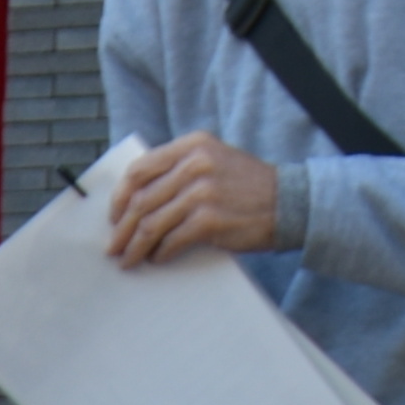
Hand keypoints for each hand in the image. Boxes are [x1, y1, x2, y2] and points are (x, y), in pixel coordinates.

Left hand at [106, 133, 287, 266]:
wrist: (291, 203)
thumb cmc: (248, 187)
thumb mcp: (214, 160)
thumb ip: (179, 169)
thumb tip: (135, 200)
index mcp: (192, 145)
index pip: (140, 169)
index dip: (120, 196)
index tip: (114, 215)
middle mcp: (195, 164)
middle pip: (141, 200)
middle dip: (122, 228)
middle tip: (113, 246)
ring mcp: (202, 191)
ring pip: (151, 223)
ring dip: (135, 246)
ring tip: (128, 259)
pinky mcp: (210, 219)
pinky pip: (171, 240)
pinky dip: (160, 252)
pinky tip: (157, 258)